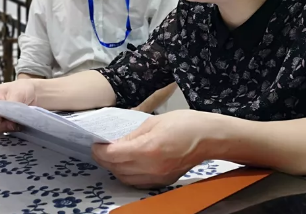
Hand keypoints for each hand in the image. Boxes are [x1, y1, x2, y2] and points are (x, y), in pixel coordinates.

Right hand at [0, 80, 36, 132]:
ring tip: (17, 124)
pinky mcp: (5, 123)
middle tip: (13, 123)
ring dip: (7, 127)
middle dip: (1, 124)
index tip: (0, 119)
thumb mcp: (18, 92)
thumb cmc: (23, 88)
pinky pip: (4, 130)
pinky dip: (11, 129)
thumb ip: (11, 103)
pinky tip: (19, 126)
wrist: (35, 94)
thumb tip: (8, 114)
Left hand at [91, 110, 219, 188]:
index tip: (96, 144)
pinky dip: (128, 175)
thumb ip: (133, 134)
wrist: (209, 137)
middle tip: (101, 149)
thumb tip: (117, 142)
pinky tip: (128, 164)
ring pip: (126, 179)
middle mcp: (151, 167)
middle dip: (105, 160)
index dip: (100, 151)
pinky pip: (138, 182)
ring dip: (115, 169)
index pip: (114, 155)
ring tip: (113, 157)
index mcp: (148, 149)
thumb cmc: (184, 123)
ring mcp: (158, 177)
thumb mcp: (154, 122)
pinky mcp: (164, 182)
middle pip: (117, 168)